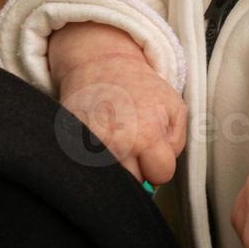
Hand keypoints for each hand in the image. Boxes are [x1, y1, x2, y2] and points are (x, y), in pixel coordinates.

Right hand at [48, 22, 185, 184]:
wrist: (101, 64)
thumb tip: (162, 171)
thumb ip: (177, 143)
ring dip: (116, 166)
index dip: (160, 166)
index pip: (161, 175)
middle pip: (133, 182)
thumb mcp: (174, 108)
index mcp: (147, 135)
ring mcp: (91, 146)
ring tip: (117, 142)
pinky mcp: (72, 143)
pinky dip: (95, 159)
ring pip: (110, 179)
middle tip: (134, 145)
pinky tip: (100, 140)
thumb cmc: (140, 87)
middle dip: (137, 169)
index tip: (153, 152)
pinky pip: (88, 167)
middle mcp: (117, 144)